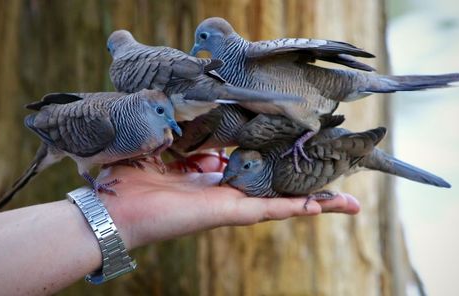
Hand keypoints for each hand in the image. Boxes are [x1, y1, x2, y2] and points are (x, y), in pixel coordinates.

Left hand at [98, 153, 359, 249]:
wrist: (111, 209)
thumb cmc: (129, 179)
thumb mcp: (159, 145)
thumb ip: (181, 135)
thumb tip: (195, 123)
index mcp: (211, 176)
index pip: (252, 167)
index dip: (276, 158)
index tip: (297, 148)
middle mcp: (227, 192)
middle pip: (275, 187)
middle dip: (306, 185)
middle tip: (337, 180)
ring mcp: (231, 204)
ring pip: (282, 201)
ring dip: (314, 201)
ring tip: (347, 201)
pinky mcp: (228, 212)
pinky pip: (268, 209)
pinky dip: (297, 208)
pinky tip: (324, 206)